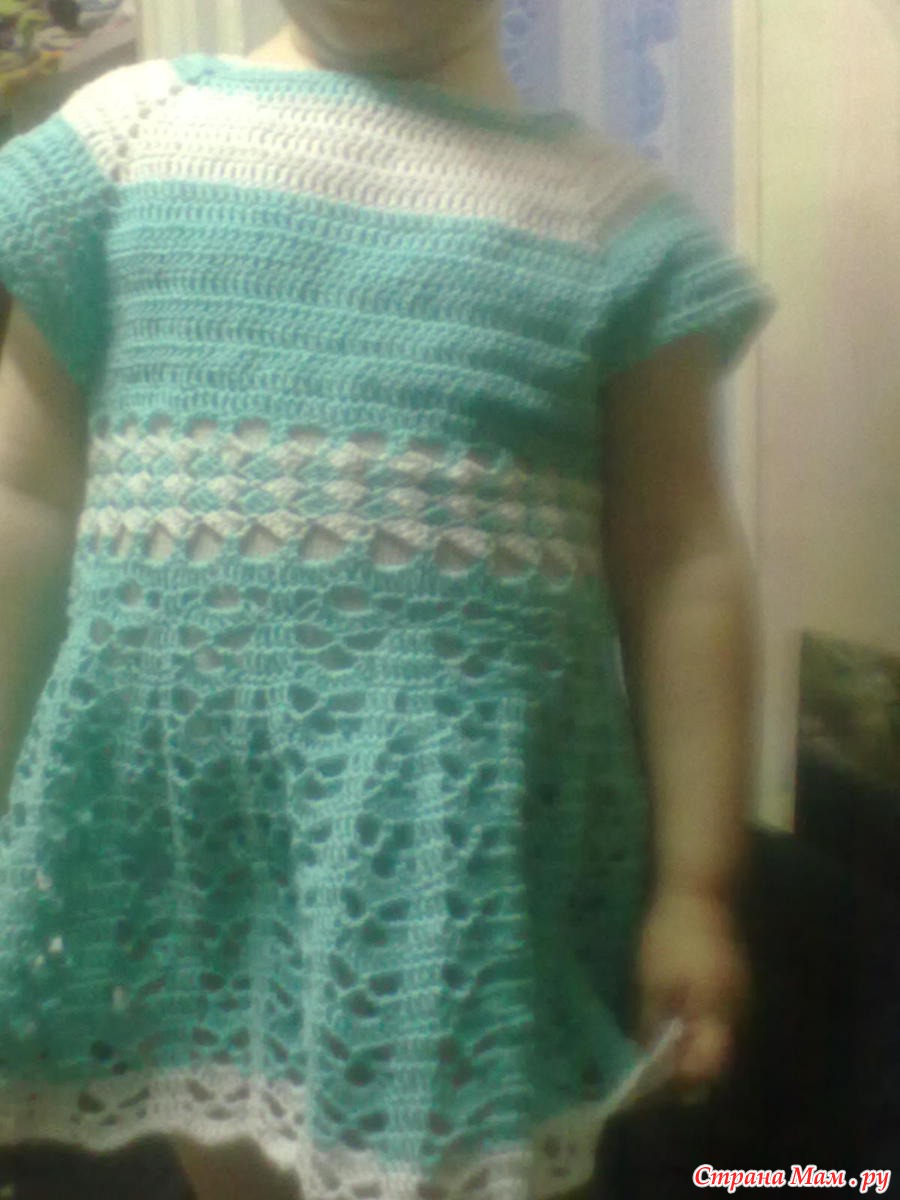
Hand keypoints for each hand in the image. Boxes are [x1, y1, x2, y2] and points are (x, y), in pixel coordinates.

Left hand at [637, 889, 748, 1090]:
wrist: (700, 890)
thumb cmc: (672, 935)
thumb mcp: (653, 981)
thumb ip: (653, 1023)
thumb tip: (648, 1059)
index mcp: (719, 1013)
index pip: (707, 1068)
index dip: (681, 1080)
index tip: (653, 1082)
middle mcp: (738, 1012)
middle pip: (717, 1058)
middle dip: (686, 1067)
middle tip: (653, 1066)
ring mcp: (741, 996)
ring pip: (719, 1039)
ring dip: (692, 1047)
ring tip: (659, 1043)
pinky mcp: (737, 983)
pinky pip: (720, 1019)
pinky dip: (699, 1027)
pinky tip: (675, 1018)